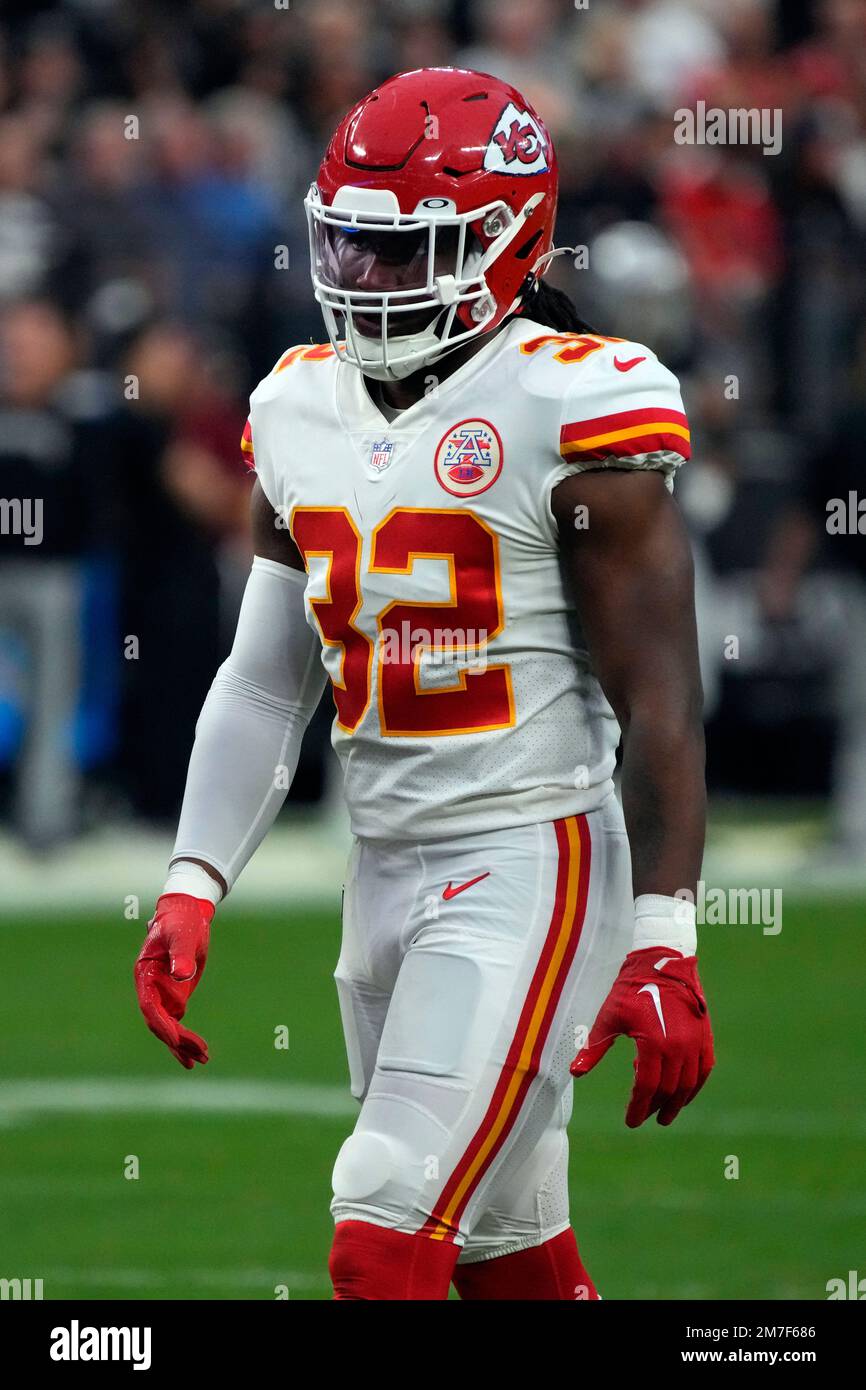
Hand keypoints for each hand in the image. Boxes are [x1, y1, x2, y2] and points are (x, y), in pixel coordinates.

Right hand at [134, 893, 213, 1068]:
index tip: (177, 1040)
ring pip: (169, 1027)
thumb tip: (181, 975)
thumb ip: (180, 954)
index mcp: (145, 974)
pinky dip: (185, 1039)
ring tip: (202, 1061)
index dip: (163, 1025)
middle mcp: (150, 989)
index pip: (150, 1007)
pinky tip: (197, 1053)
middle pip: (159, 1022)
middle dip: (177, 1040)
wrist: (187, 914)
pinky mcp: (175, 995)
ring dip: (182, 1045)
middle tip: (200, 1054)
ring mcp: (163, 994)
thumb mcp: (182, 935)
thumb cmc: (181, 921)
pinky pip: (178, 1022)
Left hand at [570, 947, 713, 1126]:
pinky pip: (703, 1069)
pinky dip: (694, 1086)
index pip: (646, 1087)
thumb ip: (594, 1048)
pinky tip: (685, 1095)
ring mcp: (695, 1042)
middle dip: (654, 1108)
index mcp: (653, 1043)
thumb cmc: (631, 988)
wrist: (662, 961)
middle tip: (643, 1118)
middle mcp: (679, 1047)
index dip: (638, 1107)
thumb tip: (575, 1073)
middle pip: (668, 1090)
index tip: (631, 1121)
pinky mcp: (704, 1036)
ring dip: (676, 1103)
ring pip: (688, 1084)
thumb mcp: (609, 1017)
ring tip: (664, 1115)